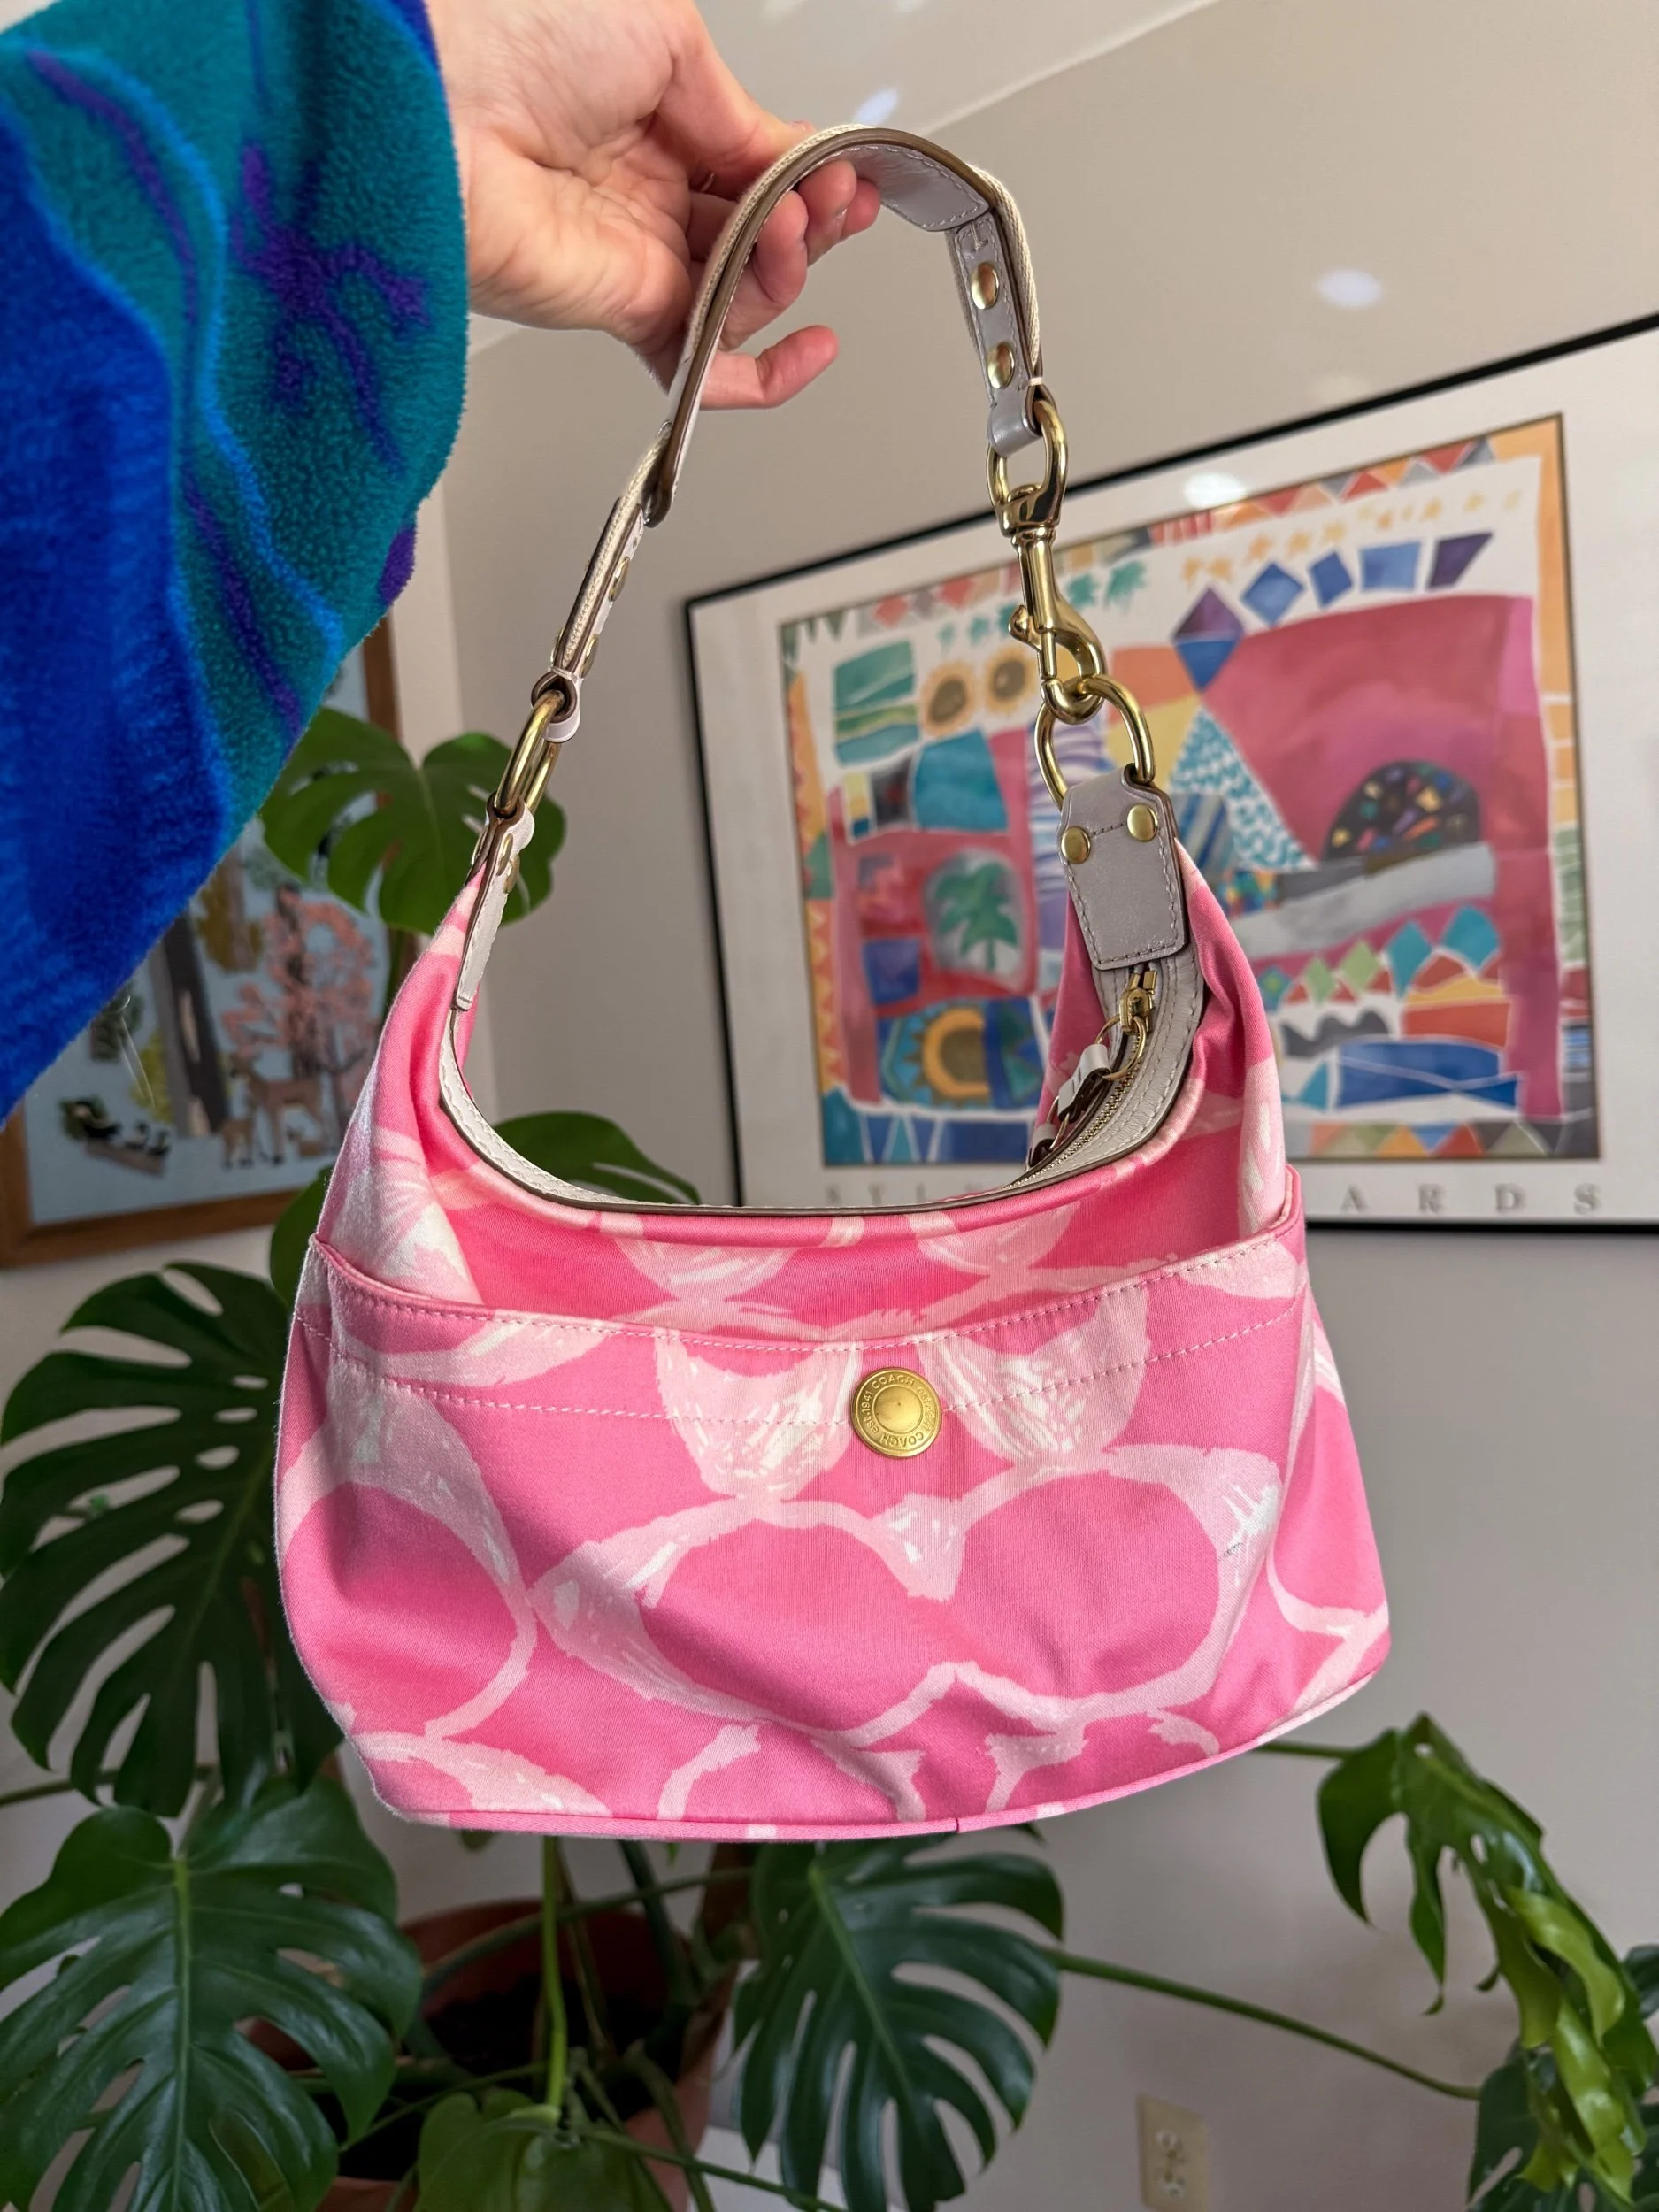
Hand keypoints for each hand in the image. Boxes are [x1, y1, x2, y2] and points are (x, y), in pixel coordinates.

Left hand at [424, 0, 881, 407]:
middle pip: (759, 236)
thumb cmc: (509, 33)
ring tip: (787, 232)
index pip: (756, 166)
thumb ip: (737, 109)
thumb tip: (786, 160)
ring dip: (789, 267)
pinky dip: (764, 374)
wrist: (436, 100)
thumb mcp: (664, 34)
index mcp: (652, 115)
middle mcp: (643, 191)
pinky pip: (705, 361)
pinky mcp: (625, 310)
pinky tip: (807, 350)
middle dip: (809, 221)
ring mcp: (636, 255)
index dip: (809, 179)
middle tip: (825, 204)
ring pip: (746, 294)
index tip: (845, 177)